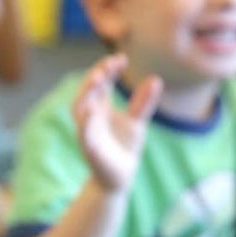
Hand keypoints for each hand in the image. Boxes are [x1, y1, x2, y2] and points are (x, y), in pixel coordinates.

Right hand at [73, 54, 161, 191]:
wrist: (120, 177)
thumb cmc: (124, 147)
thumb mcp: (137, 121)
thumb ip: (143, 102)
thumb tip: (155, 79)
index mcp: (101, 107)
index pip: (100, 83)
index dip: (108, 69)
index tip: (121, 58)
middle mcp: (90, 117)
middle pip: (87, 91)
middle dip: (95, 76)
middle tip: (108, 65)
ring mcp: (88, 131)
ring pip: (80, 108)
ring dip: (87, 92)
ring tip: (99, 77)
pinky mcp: (89, 148)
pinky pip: (84, 134)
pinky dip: (86, 123)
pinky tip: (92, 111)